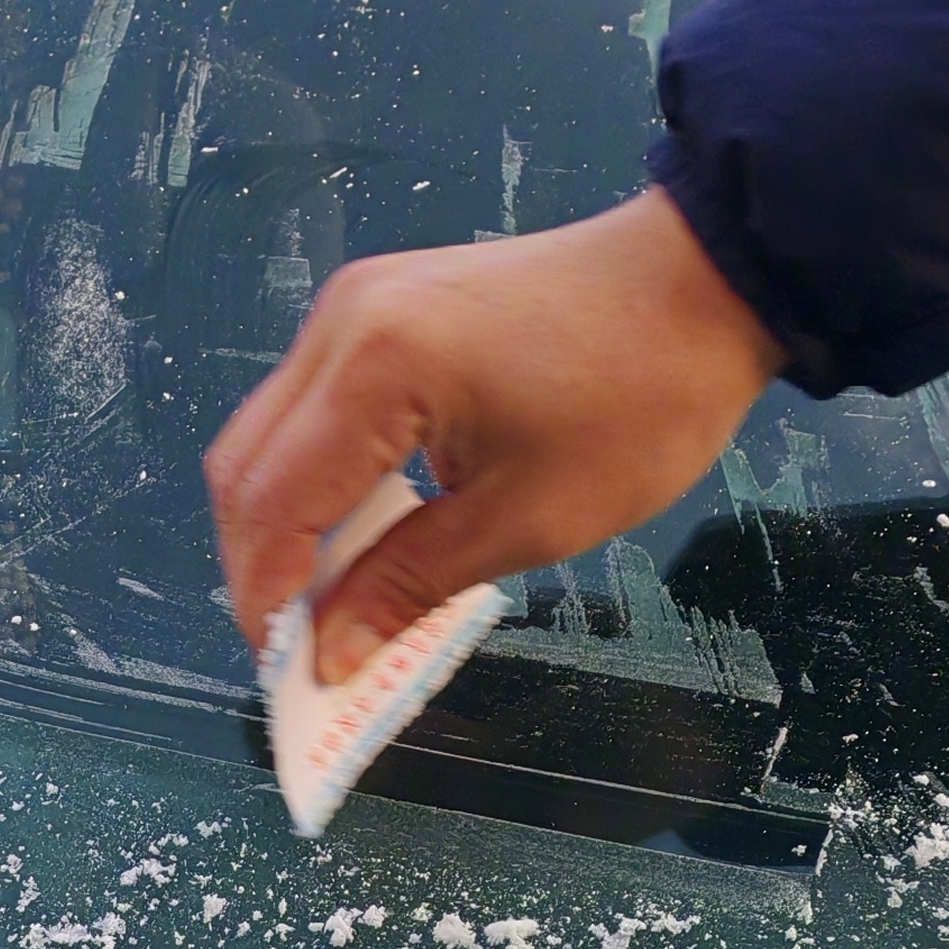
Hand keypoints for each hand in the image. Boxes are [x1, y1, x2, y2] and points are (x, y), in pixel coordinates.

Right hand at [203, 189, 782, 684]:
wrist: (702, 280)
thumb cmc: (638, 402)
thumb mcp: (530, 518)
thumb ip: (409, 584)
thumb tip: (329, 657)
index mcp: (376, 367)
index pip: (272, 499)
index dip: (264, 594)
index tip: (287, 667)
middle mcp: (340, 323)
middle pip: (246, 462)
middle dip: (258, 563)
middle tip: (298, 643)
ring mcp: (352, 304)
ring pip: (269, 433)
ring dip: (284, 521)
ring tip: (325, 597)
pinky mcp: (377, 304)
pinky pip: (312, 404)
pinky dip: (317, 475)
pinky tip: (359, 528)